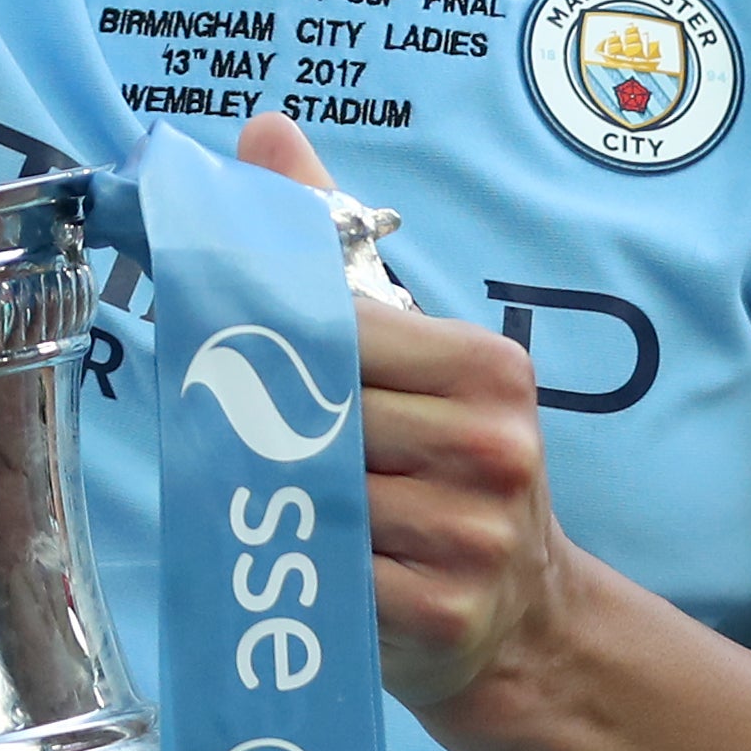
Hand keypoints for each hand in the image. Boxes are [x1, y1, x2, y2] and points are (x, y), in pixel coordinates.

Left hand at [234, 114, 584, 720]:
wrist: (523, 621)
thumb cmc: (449, 471)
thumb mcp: (415, 355)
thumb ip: (337, 244)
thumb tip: (265, 129)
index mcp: (489, 368)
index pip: (342, 333)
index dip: (274, 346)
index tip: (227, 356)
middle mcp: (493, 445)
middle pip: (320, 418)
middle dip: (271, 434)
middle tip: (241, 445)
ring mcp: (470, 533)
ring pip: (315, 499)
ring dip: (282, 507)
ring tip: (282, 509)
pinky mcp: (439, 611)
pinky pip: (327, 579)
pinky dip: (304, 572)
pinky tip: (313, 567)